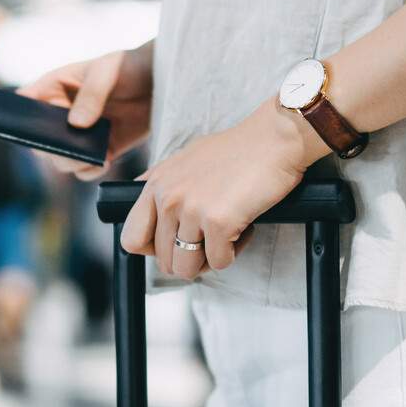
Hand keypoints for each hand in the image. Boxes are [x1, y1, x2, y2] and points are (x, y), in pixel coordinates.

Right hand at [16, 44, 154, 181]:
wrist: (161, 83)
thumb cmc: (129, 66)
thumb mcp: (108, 71)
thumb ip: (92, 94)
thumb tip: (76, 125)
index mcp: (54, 88)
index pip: (25, 103)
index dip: (20, 116)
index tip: (29, 127)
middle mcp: (62, 114)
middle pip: (40, 140)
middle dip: (50, 148)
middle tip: (67, 148)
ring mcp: (80, 134)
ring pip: (61, 159)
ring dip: (71, 162)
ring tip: (90, 156)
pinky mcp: (101, 149)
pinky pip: (85, 168)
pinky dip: (91, 169)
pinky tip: (104, 161)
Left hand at [123, 101, 325, 279]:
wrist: (274, 139)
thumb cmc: (237, 149)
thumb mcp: (184, 159)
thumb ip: (160, 181)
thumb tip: (139, 192)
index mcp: (156, 184)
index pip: (131, 239)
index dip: (153, 250)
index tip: (174, 244)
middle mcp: (168, 198)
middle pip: (163, 260)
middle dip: (188, 259)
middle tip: (209, 242)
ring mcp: (191, 210)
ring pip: (187, 267)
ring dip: (209, 260)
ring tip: (225, 236)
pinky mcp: (218, 222)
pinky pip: (219, 261)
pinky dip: (234, 252)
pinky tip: (242, 228)